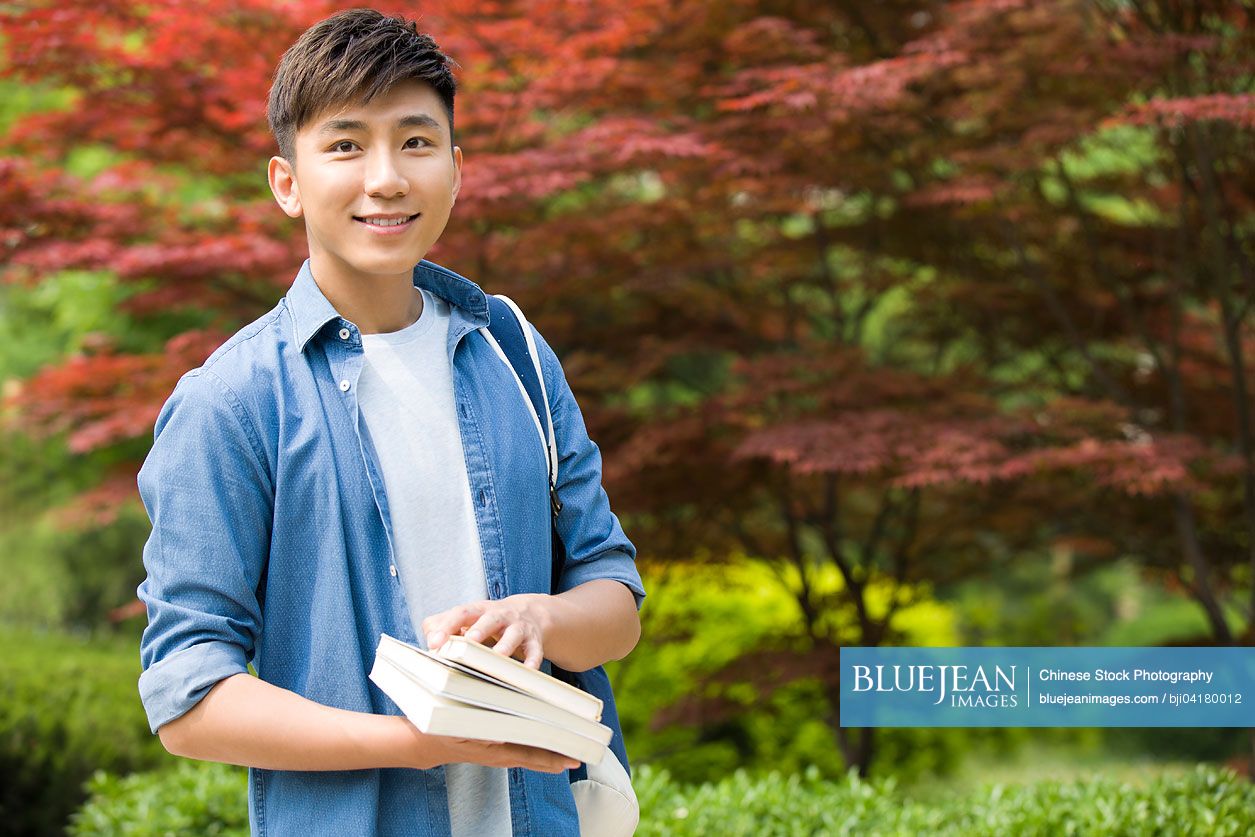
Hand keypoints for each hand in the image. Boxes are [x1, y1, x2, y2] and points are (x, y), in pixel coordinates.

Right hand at [397, 718, 577, 771]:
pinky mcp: (494, 753)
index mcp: (494, 749)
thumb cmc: (441, 728)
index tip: (569, 756)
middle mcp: (499, 756)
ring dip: (549, 755)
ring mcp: (497, 756)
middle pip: (534, 758)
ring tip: (570, 755)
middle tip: (580, 757)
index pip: (529, 754)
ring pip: (529, 757)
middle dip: (557, 758)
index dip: (550, 756)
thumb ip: (477, 725)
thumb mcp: (456, 724)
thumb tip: (497, 729)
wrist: (425, 744)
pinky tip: (547, 750)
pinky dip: (536, 752)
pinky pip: (520, 754)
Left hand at [422, 594, 549, 668]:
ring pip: (513, 634)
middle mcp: (499, 615)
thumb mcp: (468, 618)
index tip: (434, 643)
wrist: (530, 613)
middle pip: (489, 619)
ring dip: (506, 645)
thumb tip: (430, 642)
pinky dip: (532, 661)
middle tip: (468, 641)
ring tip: (498, 657)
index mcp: (478, 610)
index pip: (460, 613)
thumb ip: (443, 624)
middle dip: (479, 630)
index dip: (447, 626)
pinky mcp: (534, 640)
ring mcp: (518, 627)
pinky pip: (535, 651)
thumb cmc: (489, 621)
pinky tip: (528, 671)